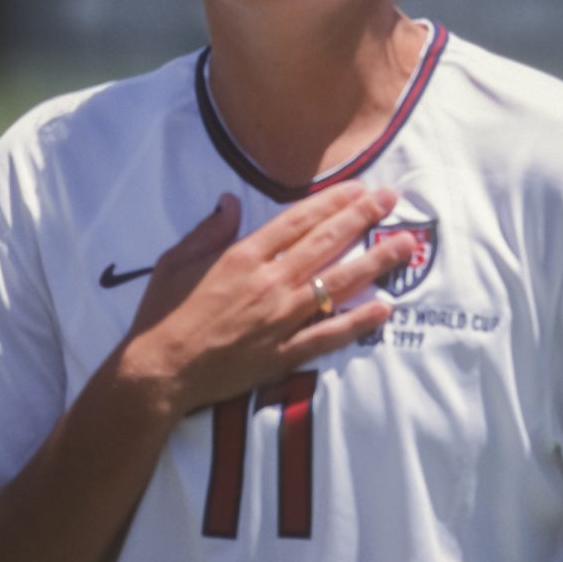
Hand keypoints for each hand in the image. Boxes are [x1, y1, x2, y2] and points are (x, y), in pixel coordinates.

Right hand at [119, 185, 417, 415]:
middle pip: (326, 243)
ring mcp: (280, 319)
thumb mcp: (174, 262)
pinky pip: (329, 335)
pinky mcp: (284, 352)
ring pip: (337, 285)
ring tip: (407, 246)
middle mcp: (269, 283)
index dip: (332, 202)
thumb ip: (208, 230)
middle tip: (392, 199)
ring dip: (375, 262)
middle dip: (363, 218)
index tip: (359, 189)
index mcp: (243, 257)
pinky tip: (385, 307)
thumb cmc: (162, 316)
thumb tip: (229, 200)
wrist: (156, 372)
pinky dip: (358, 322)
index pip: (298, 221)